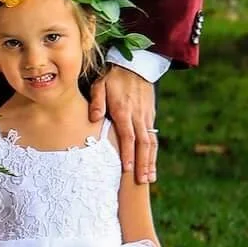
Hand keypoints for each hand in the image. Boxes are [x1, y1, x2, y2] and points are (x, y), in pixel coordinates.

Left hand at [92, 64, 157, 182]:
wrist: (136, 65)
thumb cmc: (114, 76)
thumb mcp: (100, 85)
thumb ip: (97, 102)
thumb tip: (94, 119)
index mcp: (124, 111)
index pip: (128, 136)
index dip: (129, 154)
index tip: (128, 169)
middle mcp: (138, 116)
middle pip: (143, 144)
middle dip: (144, 164)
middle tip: (143, 181)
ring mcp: (146, 117)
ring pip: (151, 142)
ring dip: (151, 161)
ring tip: (150, 178)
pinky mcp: (151, 116)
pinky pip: (153, 137)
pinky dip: (153, 152)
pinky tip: (151, 163)